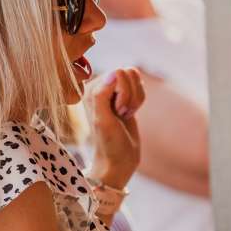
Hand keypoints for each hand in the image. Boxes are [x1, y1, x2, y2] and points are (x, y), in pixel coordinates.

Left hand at [85, 68, 144, 189]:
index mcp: (90, 88)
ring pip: (135, 76)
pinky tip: (129, 112)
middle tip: (121, 113)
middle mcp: (100, 86)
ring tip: (125, 113)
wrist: (119, 158)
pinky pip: (139, 84)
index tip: (116, 112)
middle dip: (130, 95)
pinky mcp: (124, 94)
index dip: (123, 93)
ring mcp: (113, 89)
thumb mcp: (102, 121)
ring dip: (135, 98)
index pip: (117, 73)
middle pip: (128, 72)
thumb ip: (102, 96)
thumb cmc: (109, 142)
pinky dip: (139, 99)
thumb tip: (114, 73)